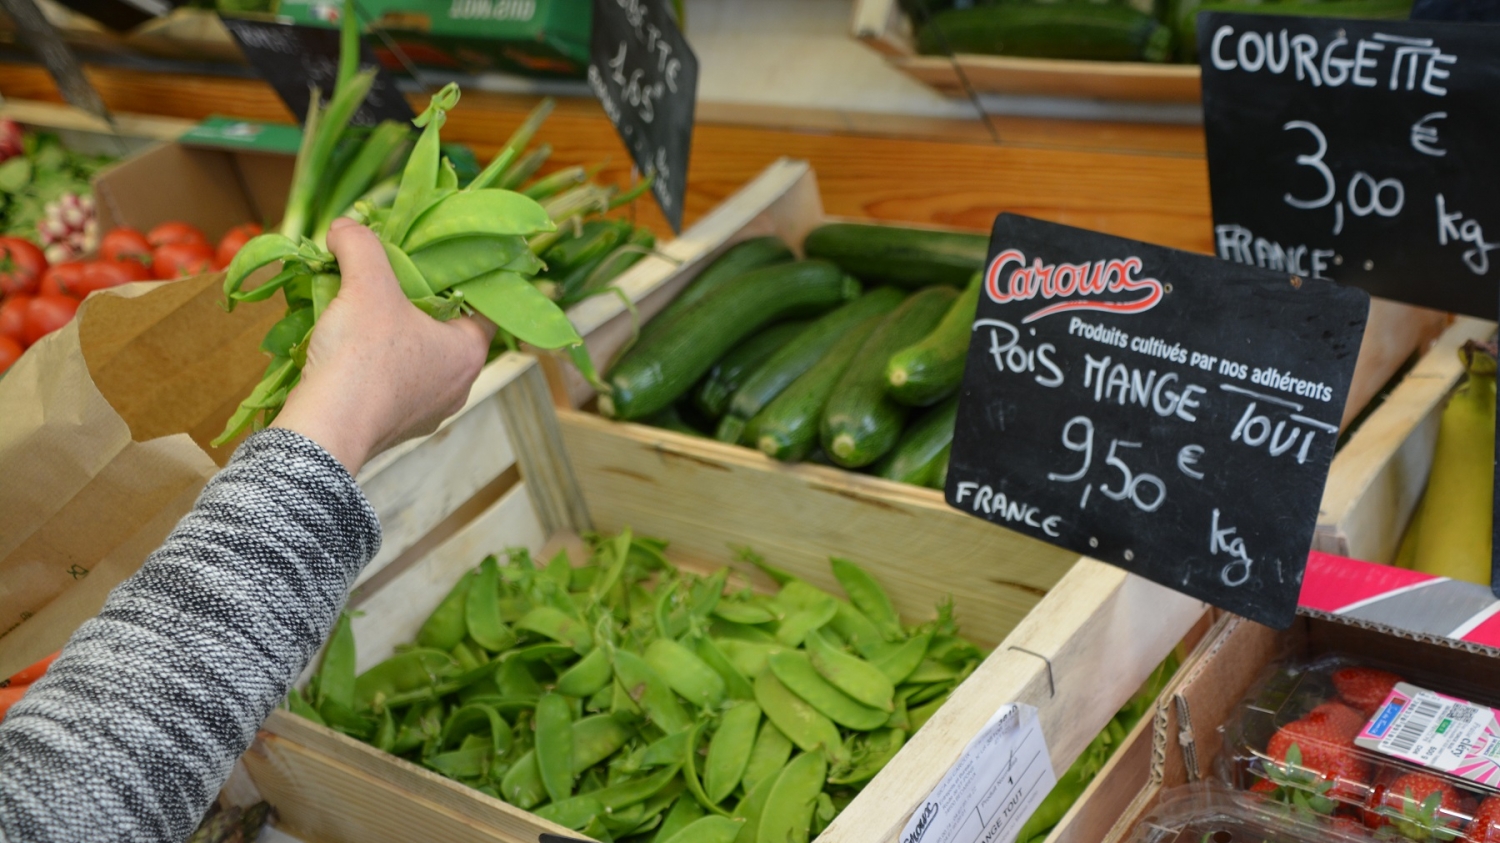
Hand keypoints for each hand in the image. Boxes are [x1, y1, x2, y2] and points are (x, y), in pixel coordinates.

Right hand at [272, 218, 494, 473]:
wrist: (326, 430)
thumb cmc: (364, 357)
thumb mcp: (366, 285)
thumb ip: (362, 246)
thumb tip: (346, 227)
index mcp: (469, 353)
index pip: (483, 307)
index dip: (462, 280)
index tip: (437, 262)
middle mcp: (457, 387)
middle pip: (445, 332)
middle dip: (418, 305)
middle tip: (393, 279)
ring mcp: (427, 412)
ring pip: (417, 361)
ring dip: (393, 336)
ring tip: (364, 310)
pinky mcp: (394, 428)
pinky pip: (391, 386)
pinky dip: (374, 366)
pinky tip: (348, 348)